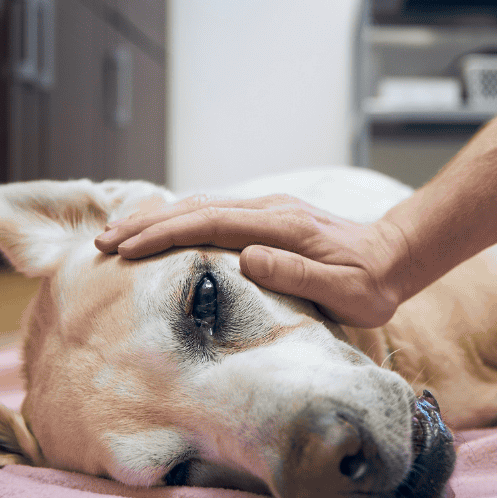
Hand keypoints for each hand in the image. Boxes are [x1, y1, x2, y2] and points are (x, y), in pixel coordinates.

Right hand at [94, 194, 409, 326]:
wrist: (394, 257)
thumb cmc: (371, 284)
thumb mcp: (344, 291)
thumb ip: (297, 273)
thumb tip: (246, 257)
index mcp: (282, 226)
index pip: (211, 224)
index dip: (165, 234)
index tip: (127, 248)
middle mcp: (270, 209)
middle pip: (195, 208)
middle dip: (146, 223)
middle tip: (101, 241)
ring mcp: (267, 209)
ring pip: (200, 206)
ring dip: (156, 219)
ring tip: (116, 235)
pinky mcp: (266, 216)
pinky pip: (212, 211)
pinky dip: (177, 218)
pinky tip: (156, 228)